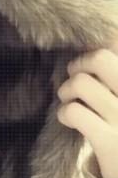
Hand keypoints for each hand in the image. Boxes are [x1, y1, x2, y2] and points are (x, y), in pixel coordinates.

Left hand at [56, 39, 117, 177]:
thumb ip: (111, 75)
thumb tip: (104, 37)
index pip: (115, 46)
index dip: (95, 50)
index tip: (91, 64)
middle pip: (99, 57)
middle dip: (78, 65)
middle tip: (77, 79)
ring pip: (80, 83)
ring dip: (66, 91)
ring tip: (71, 101)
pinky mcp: (110, 141)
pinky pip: (73, 112)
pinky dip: (65, 113)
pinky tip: (70, 120)